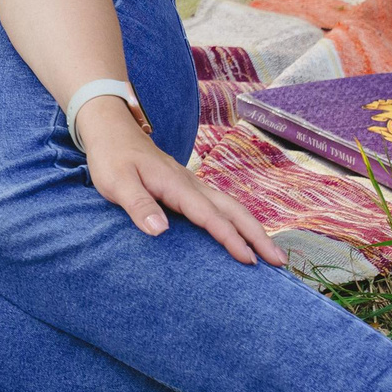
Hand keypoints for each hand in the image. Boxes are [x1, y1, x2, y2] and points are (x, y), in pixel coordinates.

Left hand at [76, 99, 284, 267]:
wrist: (112, 129)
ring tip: (272, 252)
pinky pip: (220, 204)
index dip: (230, 239)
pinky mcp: (187, 186)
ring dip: (253, 228)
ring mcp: (192, 183)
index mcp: (177, 186)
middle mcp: (191, 184)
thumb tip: (160, 230)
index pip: (210, 216)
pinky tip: (243, 232)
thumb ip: (138, 205)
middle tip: (280, 262)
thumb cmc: (111, 157)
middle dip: (258, 236)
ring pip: (231, 206)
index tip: (249, 260)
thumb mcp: (115, 182)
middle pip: (233, 211)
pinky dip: (238, 220)